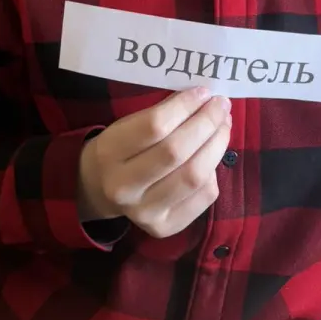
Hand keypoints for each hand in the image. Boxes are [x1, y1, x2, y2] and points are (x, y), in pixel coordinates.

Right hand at [78, 87, 231, 237]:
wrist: (97, 191)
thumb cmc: (119, 149)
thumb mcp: (126, 126)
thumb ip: (161, 114)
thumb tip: (205, 99)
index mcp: (109, 153)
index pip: (155, 125)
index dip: (185, 106)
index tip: (204, 92)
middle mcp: (124, 188)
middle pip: (177, 152)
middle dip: (207, 124)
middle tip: (221, 106)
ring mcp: (145, 213)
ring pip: (195, 176)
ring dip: (217, 145)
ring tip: (223, 126)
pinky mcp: (164, 227)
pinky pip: (204, 197)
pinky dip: (214, 172)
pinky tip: (211, 157)